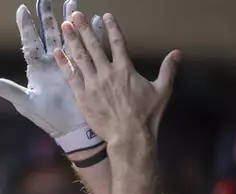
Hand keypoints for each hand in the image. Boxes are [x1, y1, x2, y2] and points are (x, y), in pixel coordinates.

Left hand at [0, 0, 103, 152]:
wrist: (71, 129)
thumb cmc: (48, 118)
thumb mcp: (27, 104)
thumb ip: (10, 92)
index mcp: (37, 68)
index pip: (30, 43)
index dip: (26, 27)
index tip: (22, 10)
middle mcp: (52, 63)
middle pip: (49, 34)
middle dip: (48, 16)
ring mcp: (68, 64)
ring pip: (68, 36)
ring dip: (70, 21)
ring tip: (73, 3)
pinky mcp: (83, 68)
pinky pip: (87, 47)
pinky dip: (92, 34)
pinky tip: (95, 20)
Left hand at [53, 12, 180, 144]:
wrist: (129, 136)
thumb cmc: (146, 116)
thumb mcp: (162, 91)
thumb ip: (168, 70)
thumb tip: (178, 52)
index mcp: (126, 69)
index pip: (118, 42)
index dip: (110, 27)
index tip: (104, 16)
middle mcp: (107, 73)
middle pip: (94, 46)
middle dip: (84, 29)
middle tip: (74, 15)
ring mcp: (93, 84)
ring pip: (80, 58)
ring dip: (72, 40)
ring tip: (65, 27)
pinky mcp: (83, 97)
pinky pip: (71, 76)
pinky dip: (63, 63)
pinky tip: (58, 52)